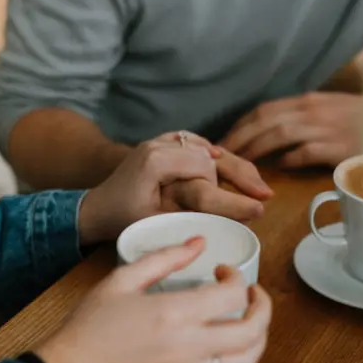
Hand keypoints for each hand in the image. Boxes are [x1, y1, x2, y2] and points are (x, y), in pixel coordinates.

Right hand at [35, 239, 272, 362]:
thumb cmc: (91, 325)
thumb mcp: (122, 279)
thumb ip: (165, 258)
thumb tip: (198, 243)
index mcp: (176, 312)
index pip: (233, 293)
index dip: (237, 276)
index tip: (222, 271)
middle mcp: (190, 345)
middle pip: (252, 329)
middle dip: (262, 307)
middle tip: (251, 295)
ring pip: (247, 362)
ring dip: (259, 339)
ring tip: (249, 323)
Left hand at [79, 133, 272, 243]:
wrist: (96, 206)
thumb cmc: (122, 218)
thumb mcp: (154, 221)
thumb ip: (186, 215)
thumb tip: (226, 220)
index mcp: (156, 160)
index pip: (204, 168)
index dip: (227, 191)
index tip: (253, 207)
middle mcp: (160, 143)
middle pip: (211, 155)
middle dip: (241, 174)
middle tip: (265, 195)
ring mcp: (162, 141)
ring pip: (208, 149)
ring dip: (234, 166)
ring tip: (259, 186)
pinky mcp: (165, 144)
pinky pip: (198, 145)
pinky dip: (217, 156)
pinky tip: (235, 167)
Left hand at [221, 92, 362, 168]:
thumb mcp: (328, 109)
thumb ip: (302, 119)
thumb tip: (274, 138)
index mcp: (307, 102)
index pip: (264, 110)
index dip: (241, 126)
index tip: (224, 141)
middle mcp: (312, 110)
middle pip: (264, 120)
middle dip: (239, 138)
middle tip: (220, 157)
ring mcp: (326, 127)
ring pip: (279, 133)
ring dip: (256, 149)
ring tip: (240, 165)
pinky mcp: (340, 146)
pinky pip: (306, 151)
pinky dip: (289, 159)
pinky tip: (278, 169)